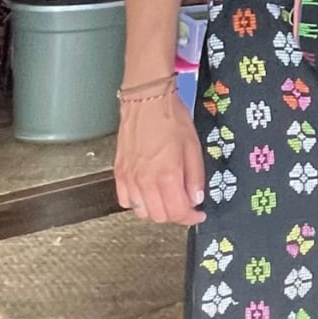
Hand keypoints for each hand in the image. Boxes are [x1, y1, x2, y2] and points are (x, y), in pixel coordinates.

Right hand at [114, 91, 206, 225]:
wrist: (146, 102)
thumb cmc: (172, 120)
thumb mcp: (193, 147)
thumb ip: (195, 177)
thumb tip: (195, 199)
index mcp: (166, 176)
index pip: (178, 212)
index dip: (191, 217)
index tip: (199, 214)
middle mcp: (145, 182)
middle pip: (160, 216)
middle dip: (176, 215)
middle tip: (186, 206)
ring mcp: (129, 179)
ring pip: (142, 212)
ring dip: (157, 211)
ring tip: (168, 199)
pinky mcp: (118, 173)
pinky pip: (126, 201)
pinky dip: (138, 204)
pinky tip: (148, 194)